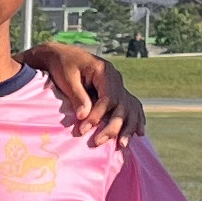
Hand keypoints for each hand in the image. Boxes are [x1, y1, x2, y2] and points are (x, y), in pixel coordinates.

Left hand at [23, 38, 142, 147]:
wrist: (62, 55)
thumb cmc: (62, 66)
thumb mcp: (67, 78)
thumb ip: (78, 96)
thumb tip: (84, 116)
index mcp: (104, 71)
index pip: (108, 98)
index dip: (97, 116)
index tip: (83, 129)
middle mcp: (116, 78)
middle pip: (121, 106)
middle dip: (112, 126)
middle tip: (97, 142)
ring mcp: (118, 84)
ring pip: (129, 108)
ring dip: (128, 127)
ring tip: (122, 145)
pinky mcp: (115, 91)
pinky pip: (130, 106)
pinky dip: (135, 119)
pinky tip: (139, 132)